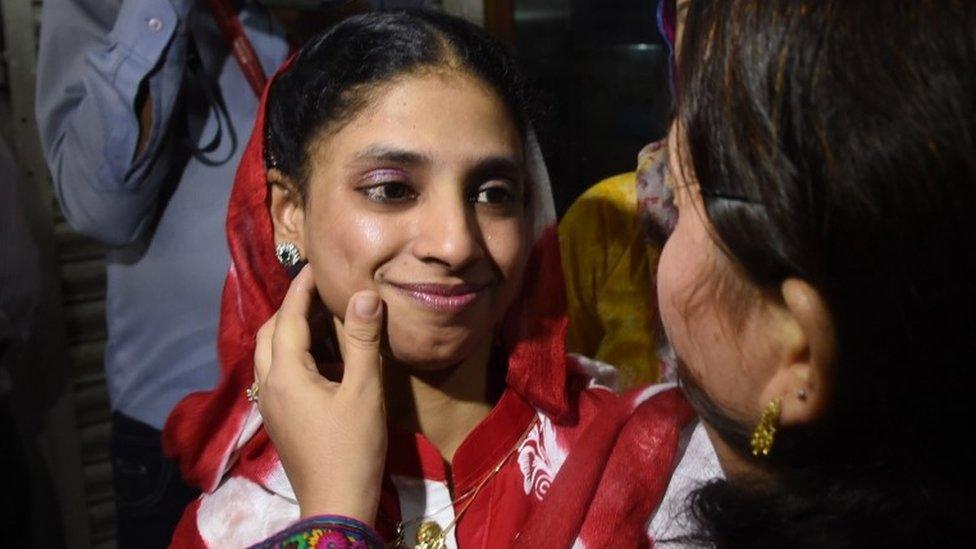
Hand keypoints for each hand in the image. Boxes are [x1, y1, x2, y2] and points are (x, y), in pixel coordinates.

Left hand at [254, 265, 386, 522]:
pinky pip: (277, 374)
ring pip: (269, 355)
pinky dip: (293, 355)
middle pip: (268, 333)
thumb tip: (364, 294)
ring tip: (320, 320)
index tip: (316, 264)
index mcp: (285, 373)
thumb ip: (361, 340)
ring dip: (289, 332)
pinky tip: (321, 361)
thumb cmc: (352, 446)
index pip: (288, 317)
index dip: (301, 288)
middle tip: (317, 291)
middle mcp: (268, 384)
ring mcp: (270, 405)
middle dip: (289, 308)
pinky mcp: (280, 420)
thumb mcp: (363, 390)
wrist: (336, 504)